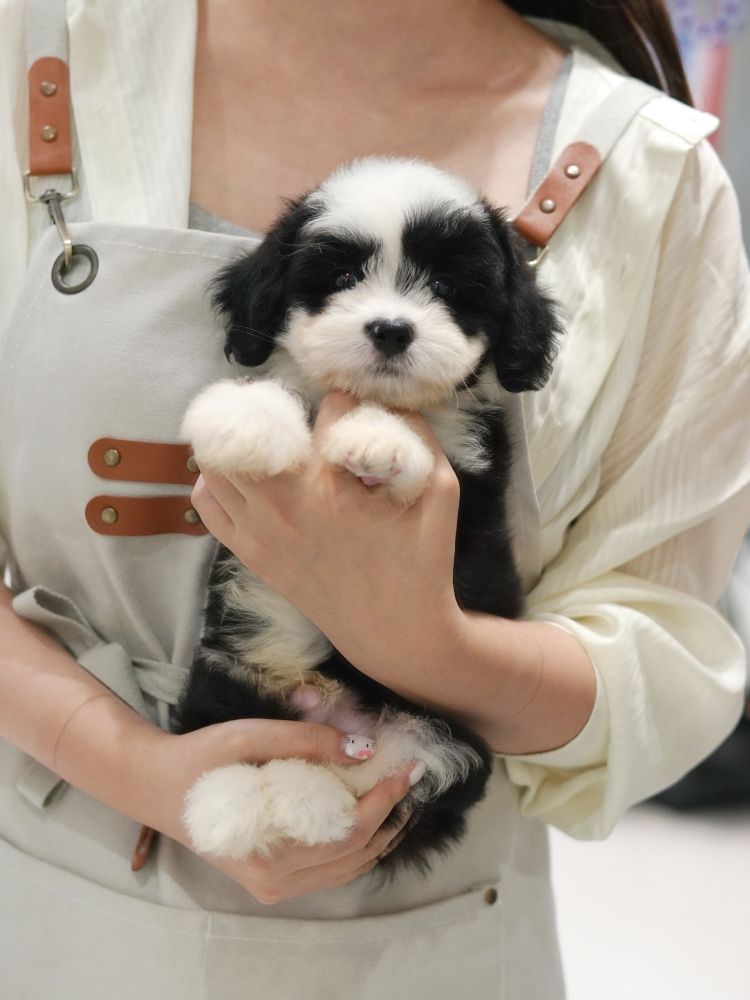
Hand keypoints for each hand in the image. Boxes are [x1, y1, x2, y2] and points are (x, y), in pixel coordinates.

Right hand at [146, 718, 413, 903]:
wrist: (156, 786)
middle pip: (355, 854)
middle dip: (391, 815)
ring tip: (398, 795)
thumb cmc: (201, 757)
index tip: (408, 768)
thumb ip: (305, 741)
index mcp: (271, 850)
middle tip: (411, 778)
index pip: (349, 831)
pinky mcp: (271, 881)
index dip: (385, 800)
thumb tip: (363, 749)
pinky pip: (329, 870)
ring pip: (347, 868)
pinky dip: (356, 845)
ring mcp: (273, 886)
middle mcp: (275, 880)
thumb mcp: (250, 736)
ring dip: (378, 833)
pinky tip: (367, 815)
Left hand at [191, 391, 463, 684]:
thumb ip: (418, 434)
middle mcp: (284, 505)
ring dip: (240, 437)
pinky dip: (216, 477)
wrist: (394, 633)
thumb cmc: (421, 562)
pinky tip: (246, 471)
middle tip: (300, 416)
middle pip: (249, 424)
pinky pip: (207, 500)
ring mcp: (259, 530)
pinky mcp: (249, 552)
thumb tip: (389, 399)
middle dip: (275, 409)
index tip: (358, 415)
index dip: (346, 402)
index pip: (326, 409)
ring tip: (269, 437)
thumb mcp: (440, 491)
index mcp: (332, 486)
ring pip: (216, 458)